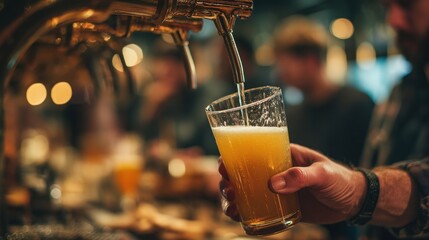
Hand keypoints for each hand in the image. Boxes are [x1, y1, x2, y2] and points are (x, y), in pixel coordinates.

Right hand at [219, 144, 365, 223]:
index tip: (223, 165)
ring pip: (247, 194)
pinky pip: (260, 212)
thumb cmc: (339, 179)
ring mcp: (277, 191)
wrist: (354, 201)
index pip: (252, 152)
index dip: (233, 157)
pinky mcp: (282, 208)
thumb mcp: (322, 173)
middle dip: (229, 182)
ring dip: (234, 200)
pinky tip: (240, 220)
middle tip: (229, 190)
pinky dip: (248, 217)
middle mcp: (275, 172)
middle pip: (243, 175)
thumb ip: (300, 176)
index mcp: (282, 156)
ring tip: (231, 208)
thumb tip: (272, 185)